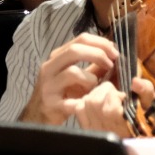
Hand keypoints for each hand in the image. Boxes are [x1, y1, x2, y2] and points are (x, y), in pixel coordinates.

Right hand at [21, 32, 152, 135]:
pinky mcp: (50, 103)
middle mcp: (50, 67)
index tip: (115, 53)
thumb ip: (95, 67)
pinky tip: (88, 105)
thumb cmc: (62, 94)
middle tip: (111, 65)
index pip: (80, 39)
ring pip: (72, 72)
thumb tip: (113, 56)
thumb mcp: (78, 77)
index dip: (101, 43)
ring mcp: (48, 85)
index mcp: (58, 57)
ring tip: (95, 89)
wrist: (39, 115)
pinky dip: (83, 102)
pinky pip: (71, 100)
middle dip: (98, 54)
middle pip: (74, 50)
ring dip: (91, 79)